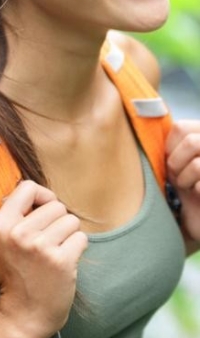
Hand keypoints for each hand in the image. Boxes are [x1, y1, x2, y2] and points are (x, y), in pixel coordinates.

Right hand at [0, 180, 87, 337]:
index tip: (42, 210)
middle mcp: (19, 234)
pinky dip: (77, 248)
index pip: (27, 187)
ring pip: (70, 220)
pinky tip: (65, 261)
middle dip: (57, 221)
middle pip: (55, 205)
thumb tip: (17, 188)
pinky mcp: (61, 261)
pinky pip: (81, 238)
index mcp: (0, 225)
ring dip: (68, 235)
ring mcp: (41, 247)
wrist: (24, 316)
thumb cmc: (11, 276)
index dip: (41, 196)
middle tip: (48, 241)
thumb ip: (0, 214)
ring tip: (55, 252)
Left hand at [166, 120, 199, 242]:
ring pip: (197, 163)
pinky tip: (198, 195)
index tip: (169, 162)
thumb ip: (169, 144)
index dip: (169, 146)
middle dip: (176, 163)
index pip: (180, 127)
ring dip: (184, 178)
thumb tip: (143, 119)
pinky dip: (196, 190)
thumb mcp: (175, 161)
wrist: (196, 217)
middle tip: (177, 177)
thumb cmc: (186, 187)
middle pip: (191, 141)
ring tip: (188, 187)